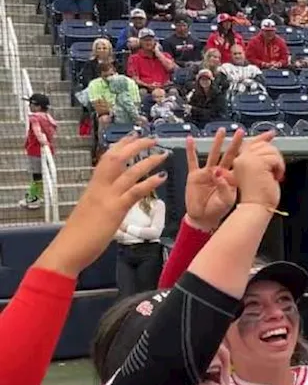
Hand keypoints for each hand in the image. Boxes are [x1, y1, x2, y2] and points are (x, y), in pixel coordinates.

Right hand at [39, 135, 168, 276]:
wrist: (68, 249)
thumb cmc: (79, 234)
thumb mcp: (90, 210)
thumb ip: (102, 201)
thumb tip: (110, 198)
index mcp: (93, 187)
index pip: (107, 159)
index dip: (120, 146)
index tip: (132, 136)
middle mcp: (99, 188)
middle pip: (117, 158)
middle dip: (135, 145)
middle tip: (151, 138)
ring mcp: (107, 197)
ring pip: (129, 172)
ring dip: (148, 161)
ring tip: (163, 154)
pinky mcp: (115, 210)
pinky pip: (134, 192)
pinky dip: (149, 183)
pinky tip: (161, 177)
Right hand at [184, 127, 245, 230]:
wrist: (203, 218)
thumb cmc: (217, 210)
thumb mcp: (226, 200)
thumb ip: (224, 187)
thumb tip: (218, 174)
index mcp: (231, 178)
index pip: (242, 162)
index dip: (250, 153)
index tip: (260, 143)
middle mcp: (220, 172)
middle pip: (229, 154)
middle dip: (236, 143)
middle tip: (242, 131)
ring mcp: (207, 172)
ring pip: (213, 154)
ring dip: (217, 142)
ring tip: (221, 131)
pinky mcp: (194, 176)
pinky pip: (192, 161)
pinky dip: (190, 150)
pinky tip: (190, 140)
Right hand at [231, 134, 284, 208]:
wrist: (255, 208)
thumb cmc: (258, 197)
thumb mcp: (259, 175)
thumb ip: (261, 162)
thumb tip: (269, 150)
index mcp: (240, 161)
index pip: (252, 144)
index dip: (262, 138)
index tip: (271, 133)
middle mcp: (241, 159)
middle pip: (263, 145)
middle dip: (274, 156)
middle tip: (275, 170)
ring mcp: (246, 160)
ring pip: (269, 150)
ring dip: (277, 163)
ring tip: (275, 175)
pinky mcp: (255, 163)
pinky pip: (274, 157)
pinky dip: (279, 167)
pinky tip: (276, 176)